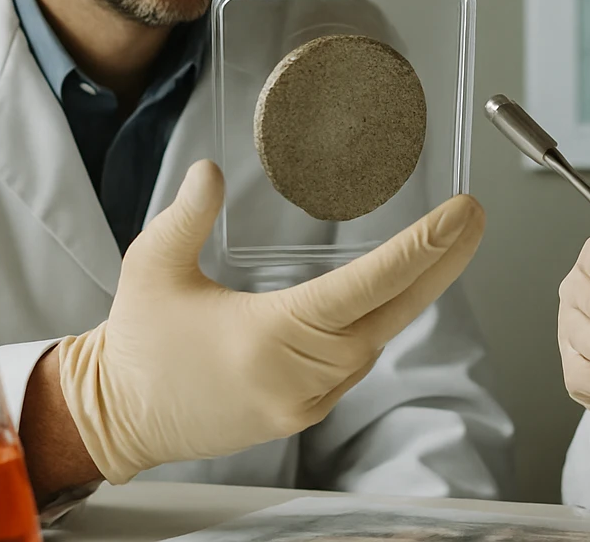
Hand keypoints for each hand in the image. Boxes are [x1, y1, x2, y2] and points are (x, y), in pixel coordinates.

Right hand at [56, 161, 484, 483]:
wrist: (116, 418)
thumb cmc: (136, 342)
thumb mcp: (152, 267)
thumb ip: (186, 216)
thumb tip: (211, 171)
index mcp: (270, 335)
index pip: (366, 286)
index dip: (419, 250)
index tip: (458, 217)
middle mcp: (299, 374)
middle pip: (391, 313)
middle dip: (440, 264)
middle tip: (474, 221)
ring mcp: (305, 400)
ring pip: (376, 340)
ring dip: (409, 296)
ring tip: (442, 246)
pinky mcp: (302, 414)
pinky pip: (354, 364)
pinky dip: (374, 327)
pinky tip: (386, 296)